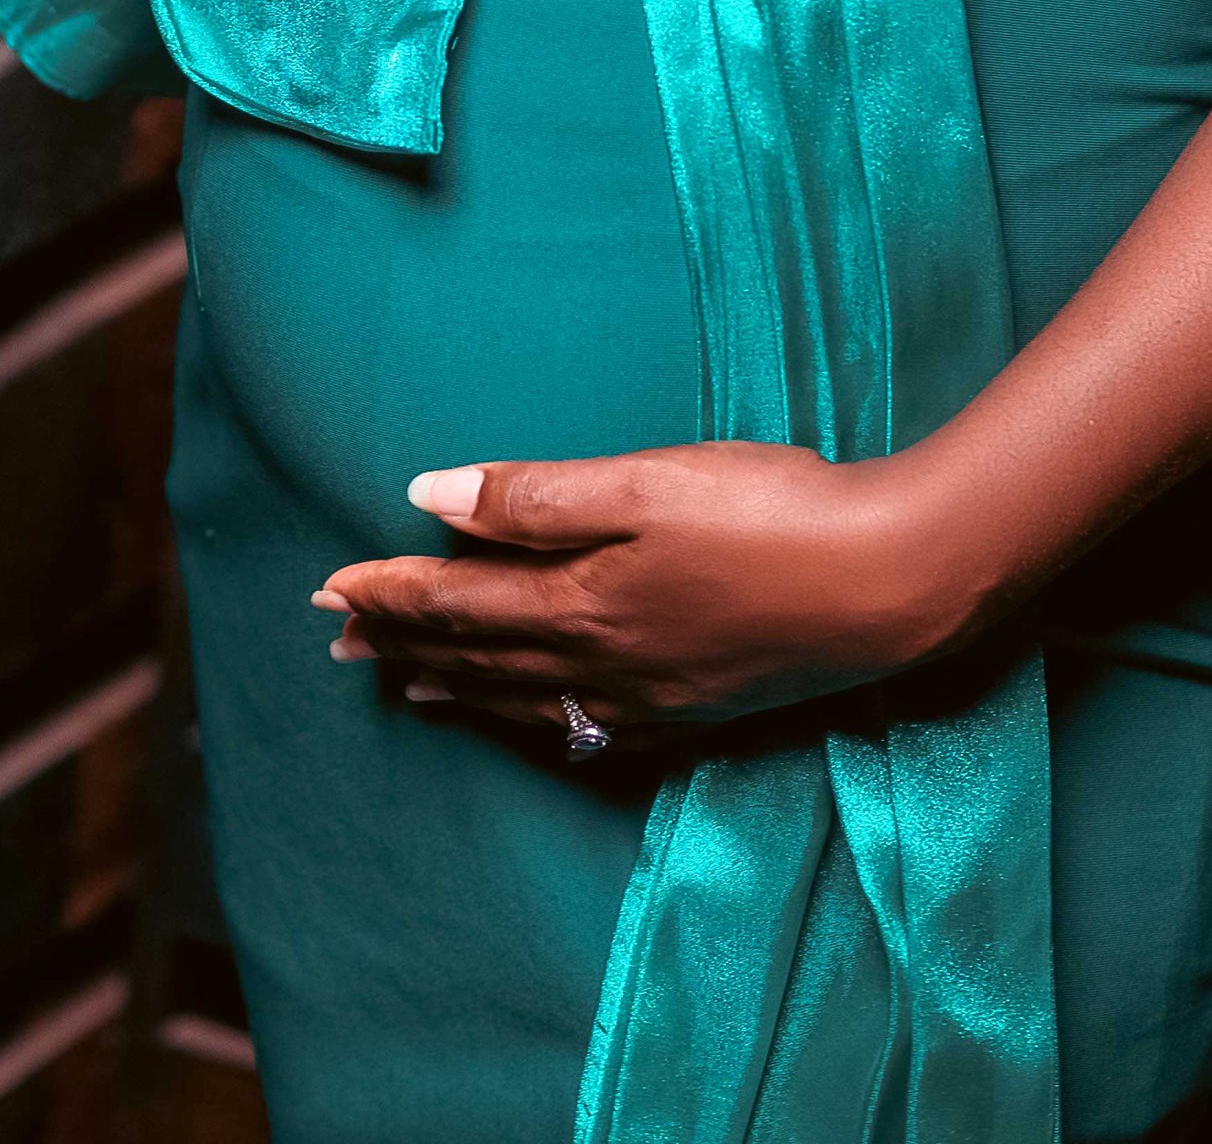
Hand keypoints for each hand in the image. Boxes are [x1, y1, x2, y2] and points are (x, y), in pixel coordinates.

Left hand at [314, 439, 977, 735]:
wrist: (882, 586)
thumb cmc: (766, 512)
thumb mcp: (644, 482)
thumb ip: (534, 496)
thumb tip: (427, 495)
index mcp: (578, 599)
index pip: (456, 597)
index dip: (389, 590)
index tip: (329, 584)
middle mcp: (597, 662)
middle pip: (476, 653)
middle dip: (403, 641)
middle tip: (338, 639)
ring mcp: (644, 697)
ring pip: (519, 696)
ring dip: (452, 684)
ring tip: (402, 685)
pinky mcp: (688, 712)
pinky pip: (576, 729)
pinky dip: (527, 721)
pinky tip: (528, 719)